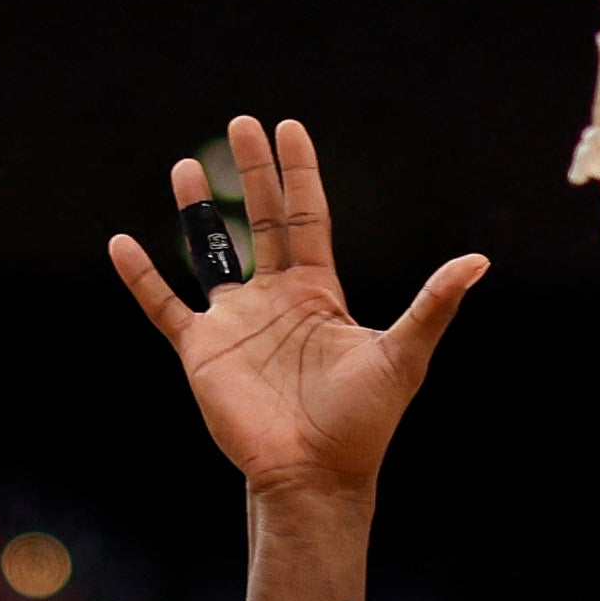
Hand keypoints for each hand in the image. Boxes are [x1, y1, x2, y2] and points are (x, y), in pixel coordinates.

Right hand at [103, 115, 485, 503]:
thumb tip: (479, 261)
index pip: (307, 218)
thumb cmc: (363, 422)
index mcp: (318, 292)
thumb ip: (433, 304)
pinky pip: (165, 305)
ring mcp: (236, 322)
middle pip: (260, 221)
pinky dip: (142, 277)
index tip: (289, 129)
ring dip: (197, 210)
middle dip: (251, 174)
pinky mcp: (203, 350)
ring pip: (211, 252)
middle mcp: (275, 299)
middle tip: (241, 124)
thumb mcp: (403, 354)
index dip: (299, 175)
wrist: (316, 476)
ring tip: (185, 165)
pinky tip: (121, 242)